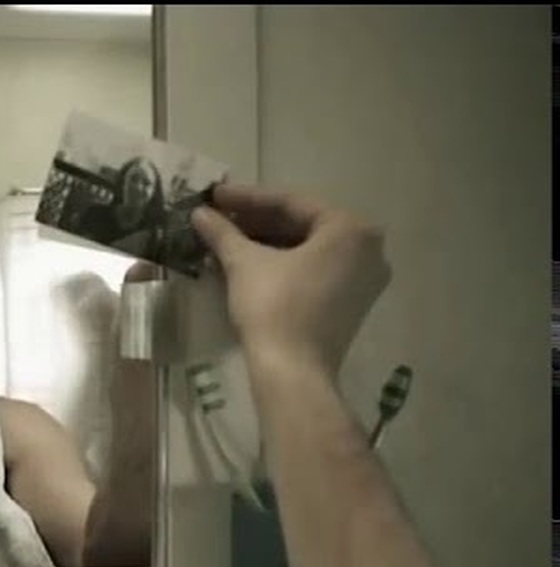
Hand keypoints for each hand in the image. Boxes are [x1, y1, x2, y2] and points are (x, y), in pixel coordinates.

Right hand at [189, 184, 391, 375]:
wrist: (293, 372)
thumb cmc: (274, 306)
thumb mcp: (244, 262)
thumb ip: (223, 232)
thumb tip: (199, 213)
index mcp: (350, 229)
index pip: (291, 202)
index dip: (247, 197)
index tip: (214, 194)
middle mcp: (368, 249)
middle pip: (302, 224)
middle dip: (256, 220)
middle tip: (218, 215)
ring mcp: (364, 279)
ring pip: (307, 248)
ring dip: (266, 241)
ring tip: (226, 237)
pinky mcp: (351, 303)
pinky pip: (315, 269)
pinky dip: (283, 262)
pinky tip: (247, 260)